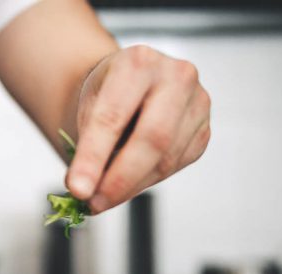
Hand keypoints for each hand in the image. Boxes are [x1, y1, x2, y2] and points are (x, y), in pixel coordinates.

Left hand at [65, 45, 210, 213]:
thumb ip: (86, 147)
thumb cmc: (108, 94)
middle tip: (93, 203)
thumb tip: (84, 190)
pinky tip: (127, 183)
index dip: (94, 157)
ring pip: (166, 159)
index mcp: (138, 62)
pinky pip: (176, 166)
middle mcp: (176, 76)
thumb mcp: (87, 109)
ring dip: (131, 186)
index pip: (113, 117)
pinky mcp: (203, 130)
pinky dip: (146, 182)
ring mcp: (197, 103)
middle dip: (120, 179)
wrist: (131, 81)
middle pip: (153, 138)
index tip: (78, 188)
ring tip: (102, 197)